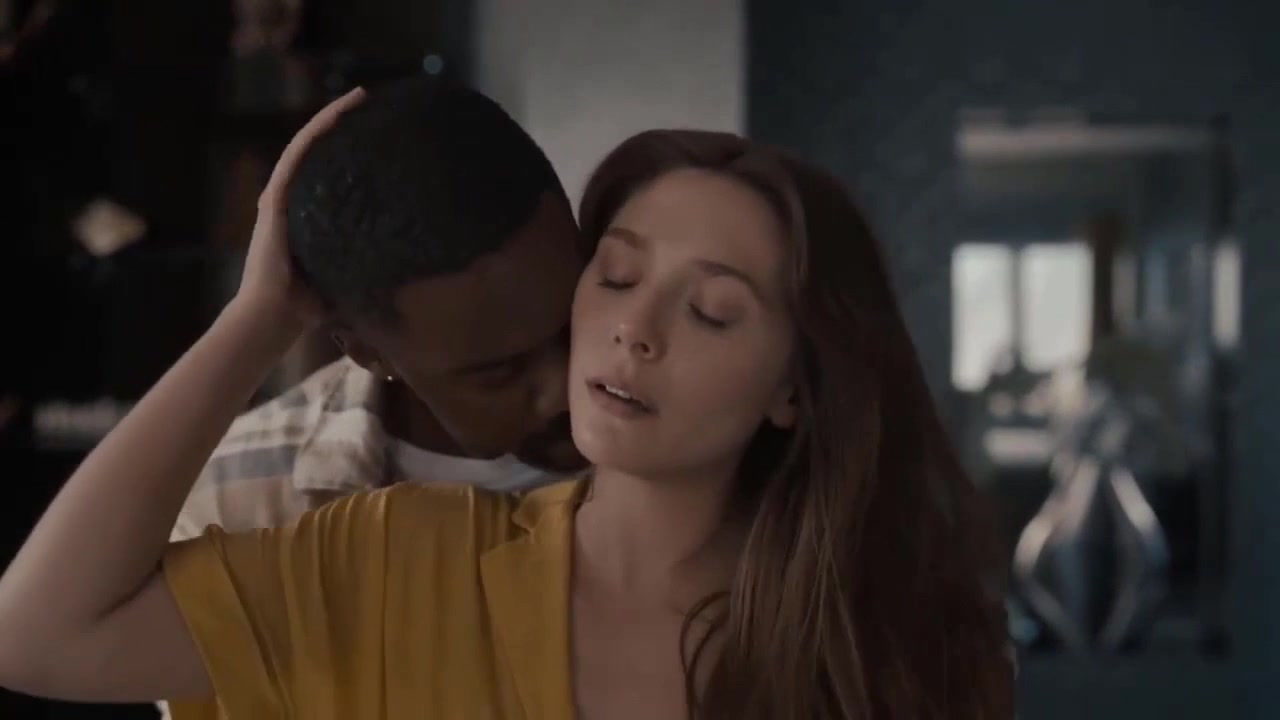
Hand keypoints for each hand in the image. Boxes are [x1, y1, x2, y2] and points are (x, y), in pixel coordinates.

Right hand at [234, 87, 365, 332]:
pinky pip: (295, 160)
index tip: (383, 126)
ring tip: (357, 97)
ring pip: (307, 146)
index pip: (334, 170)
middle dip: (345, 123)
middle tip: (373, 101)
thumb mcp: (349, 272)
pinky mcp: (275, 202)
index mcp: (311, 213)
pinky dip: (313, 136)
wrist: (275, 319)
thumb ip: (370, 259)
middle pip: (321, 150)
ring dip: (331, 119)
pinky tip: (332, 119)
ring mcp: (281, 197)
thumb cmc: (312, 306)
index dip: (354, 145)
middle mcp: (294, 198)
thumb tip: (413, 260)